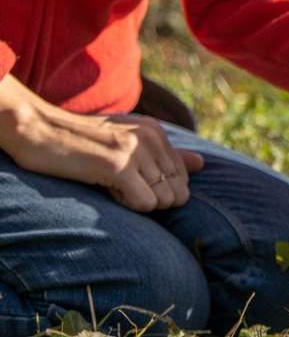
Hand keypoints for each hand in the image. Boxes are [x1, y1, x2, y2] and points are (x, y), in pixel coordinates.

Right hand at [0, 75, 204, 210]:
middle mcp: (151, 138)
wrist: (37, 130)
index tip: (131, 181)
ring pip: (165, 200)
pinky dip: (129, 206)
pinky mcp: (118, 167)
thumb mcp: (127, 139)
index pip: (183, 175)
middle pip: (179, 192)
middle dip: (155, 200)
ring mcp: (136, 151)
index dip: (160, 189)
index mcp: (156, 131)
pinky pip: (146, 204)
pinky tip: (107, 190)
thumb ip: (167, 153)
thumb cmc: (80, 141)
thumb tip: (202, 164)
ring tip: (113, 186)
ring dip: (139, 202)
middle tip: (123, 188)